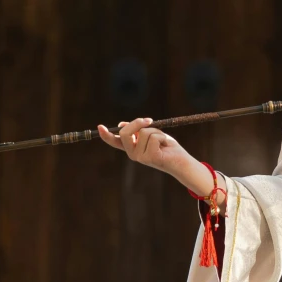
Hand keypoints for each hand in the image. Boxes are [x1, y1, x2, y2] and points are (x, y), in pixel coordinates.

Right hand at [98, 118, 219, 201]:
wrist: (181, 161)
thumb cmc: (167, 147)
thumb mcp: (150, 135)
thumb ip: (138, 131)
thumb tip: (121, 124)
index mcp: (132, 148)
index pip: (115, 142)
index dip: (106, 135)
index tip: (99, 127)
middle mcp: (133, 154)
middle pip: (125, 132)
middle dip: (137, 122)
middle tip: (149, 120)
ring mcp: (140, 157)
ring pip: (144, 132)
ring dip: (157, 131)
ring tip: (163, 141)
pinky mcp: (150, 157)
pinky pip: (153, 137)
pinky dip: (162, 137)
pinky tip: (166, 146)